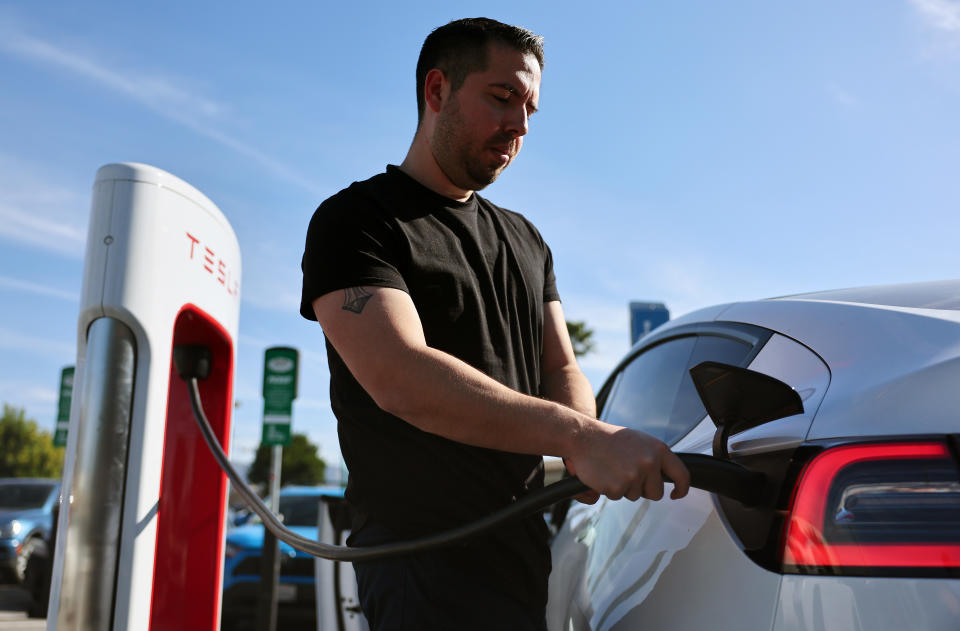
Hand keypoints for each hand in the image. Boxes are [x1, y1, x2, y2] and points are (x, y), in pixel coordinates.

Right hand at [566, 423, 690, 501]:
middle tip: (627, 473)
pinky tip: (604, 473)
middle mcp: (649, 462)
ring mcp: (634, 475)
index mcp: (658, 449)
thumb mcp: (640, 441)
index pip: (682, 474)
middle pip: (656, 493)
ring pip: (636, 496)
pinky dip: (610, 489)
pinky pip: (618, 497)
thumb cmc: (610, 439)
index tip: (676, 494)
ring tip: (613, 468)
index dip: (681, 488)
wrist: (583, 437)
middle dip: (644, 489)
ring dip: (624, 487)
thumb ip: (655, 457)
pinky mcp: (618, 487)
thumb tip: (668, 476)